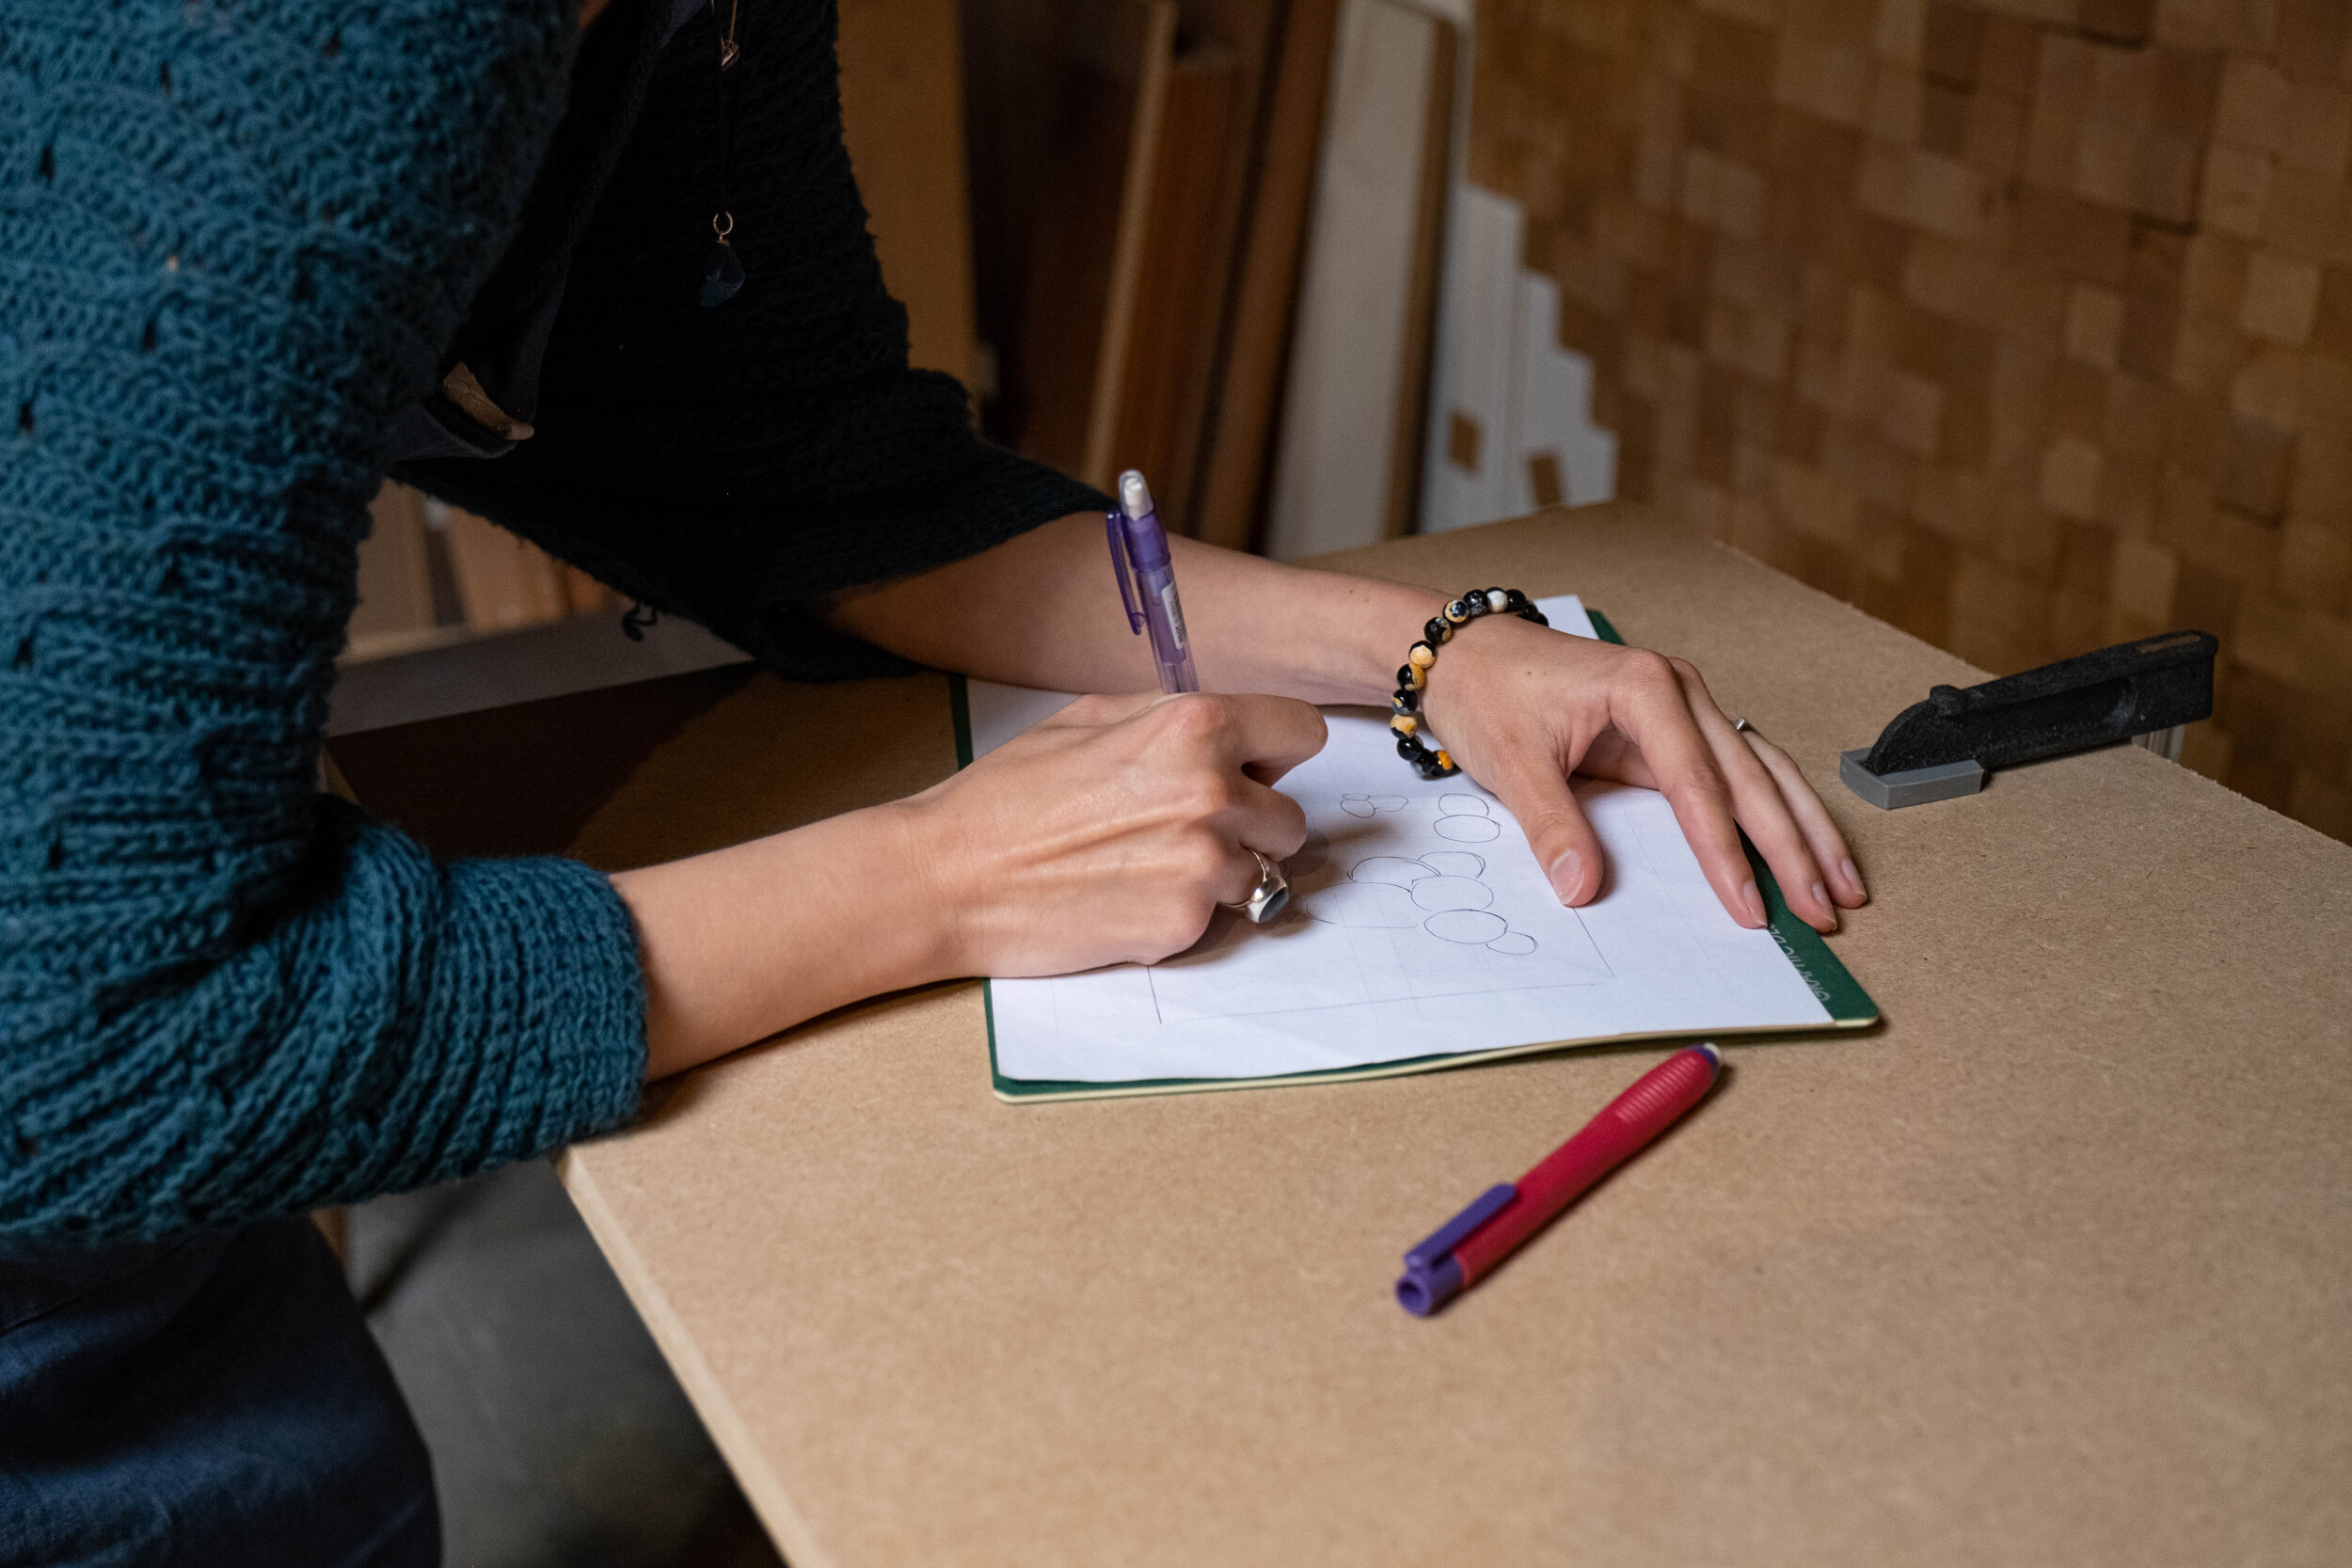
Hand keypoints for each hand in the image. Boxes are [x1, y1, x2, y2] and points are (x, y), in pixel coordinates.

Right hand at [902, 691, 1326, 974]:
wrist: (950, 877)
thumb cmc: (1009, 795)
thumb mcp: (1091, 718)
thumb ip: (1174, 718)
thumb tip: (1232, 732)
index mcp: (1195, 727)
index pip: (1304, 732)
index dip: (1275, 753)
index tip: (1253, 769)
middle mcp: (1213, 793)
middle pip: (1292, 816)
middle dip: (1251, 823)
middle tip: (1184, 827)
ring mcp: (1203, 865)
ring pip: (1261, 872)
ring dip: (1221, 872)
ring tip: (1147, 863)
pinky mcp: (1185, 925)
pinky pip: (1218, 917)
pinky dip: (1183, 911)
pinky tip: (1127, 895)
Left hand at [1418, 613, 1866, 932]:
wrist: (1465, 654)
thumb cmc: (1488, 693)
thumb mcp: (1511, 762)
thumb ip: (1551, 826)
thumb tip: (1583, 889)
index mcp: (1645, 689)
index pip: (1698, 786)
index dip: (1727, 853)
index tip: (1750, 908)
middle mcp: (1679, 691)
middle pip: (1753, 778)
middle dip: (1793, 849)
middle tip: (1826, 909)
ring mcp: (1683, 708)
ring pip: (1763, 772)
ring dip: (1804, 830)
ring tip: (1843, 887)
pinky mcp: (1674, 729)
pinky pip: (1738, 773)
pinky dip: (1773, 813)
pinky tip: (1804, 851)